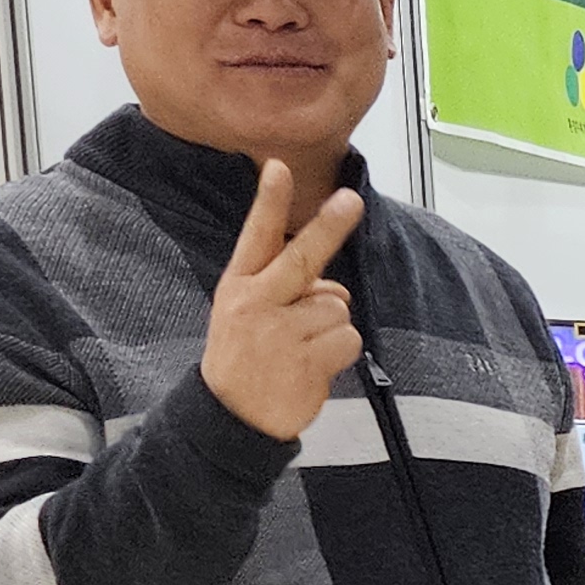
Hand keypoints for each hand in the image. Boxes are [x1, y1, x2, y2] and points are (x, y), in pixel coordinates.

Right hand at [200, 160, 364, 439]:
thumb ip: (286, 292)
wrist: (232, 418)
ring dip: (332, 326)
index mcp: (239, 287)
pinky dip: (341, 351)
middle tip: (352, 200)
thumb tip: (335, 289)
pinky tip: (314, 365)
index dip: (269, 202)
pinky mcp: (306, 359)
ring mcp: (281, 331)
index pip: (256, 237)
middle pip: (303, 257)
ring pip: (336, 305)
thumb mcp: (248, 315)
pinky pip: (348, 337)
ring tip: (303, 349)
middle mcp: (257, 302)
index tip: (277, 167)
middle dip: (330, 226)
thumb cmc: (247, 358)